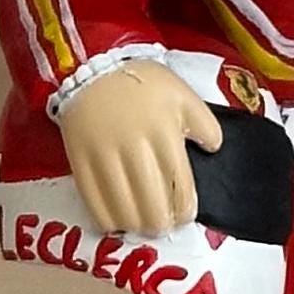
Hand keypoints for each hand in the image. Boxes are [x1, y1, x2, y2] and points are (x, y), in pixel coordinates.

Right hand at [58, 61, 222, 235]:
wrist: (94, 67)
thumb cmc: (143, 82)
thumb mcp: (182, 93)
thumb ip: (204, 122)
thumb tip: (214, 148)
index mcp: (164, 132)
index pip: (179, 182)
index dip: (184, 207)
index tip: (185, 216)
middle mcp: (135, 147)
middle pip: (151, 200)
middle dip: (160, 222)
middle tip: (163, 226)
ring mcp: (104, 155)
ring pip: (123, 205)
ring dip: (135, 224)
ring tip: (142, 226)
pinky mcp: (79, 160)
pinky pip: (92, 199)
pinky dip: (104, 218)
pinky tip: (114, 223)